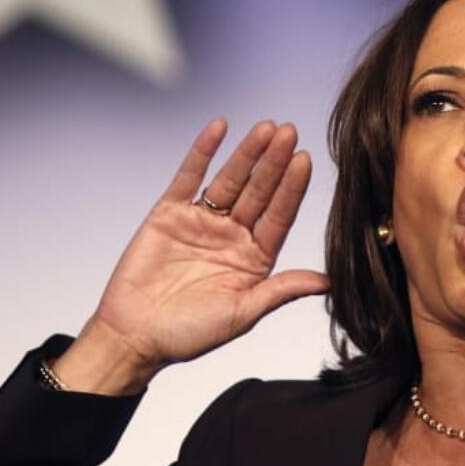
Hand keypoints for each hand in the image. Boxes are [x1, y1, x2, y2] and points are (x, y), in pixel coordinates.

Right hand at [57, 119, 327, 391]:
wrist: (134, 337)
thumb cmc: (188, 334)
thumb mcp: (243, 313)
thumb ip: (282, 290)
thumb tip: (329, 282)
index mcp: (254, 257)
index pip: (279, 216)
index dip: (292, 189)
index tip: (304, 161)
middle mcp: (232, 235)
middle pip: (259, 191)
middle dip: (274, 163)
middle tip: (289, 132)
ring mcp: (201, 221)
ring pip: (229, 179)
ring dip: (247, 153)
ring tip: (265, 128)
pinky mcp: (169, 213)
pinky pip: (189, 176)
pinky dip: (203, 151)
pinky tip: (219, 128)